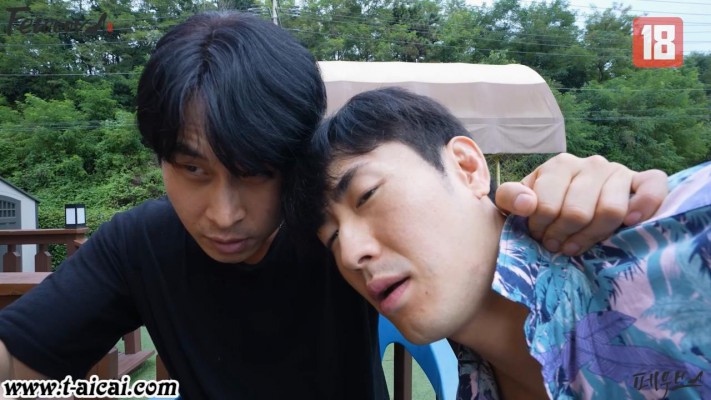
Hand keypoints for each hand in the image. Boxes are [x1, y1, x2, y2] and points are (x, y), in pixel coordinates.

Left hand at [494, 154, 667, 255]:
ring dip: (593, 237)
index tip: (538, 236)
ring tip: (577, 246)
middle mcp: (591, 163)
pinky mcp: (643, 181)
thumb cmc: (542, 205)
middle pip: (579, 213)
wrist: (570, 202)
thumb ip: (511, 198)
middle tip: (557, 246)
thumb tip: (527, 204)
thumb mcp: (517, 201)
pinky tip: (629, 224)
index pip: (548, 205)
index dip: (540, 229)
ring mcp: (618, 171)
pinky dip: (644, 206)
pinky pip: (652, 188)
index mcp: (559, 165)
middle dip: (564, 236)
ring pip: (611, 211)